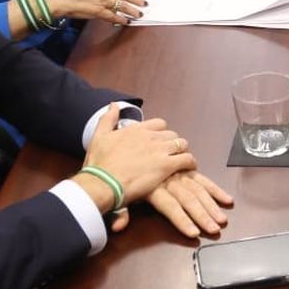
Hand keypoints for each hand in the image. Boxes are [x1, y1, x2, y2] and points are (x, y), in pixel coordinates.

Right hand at [75, 106, 196, 211]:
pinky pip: (187, 159)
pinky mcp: (166, 166)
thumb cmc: (99, 164)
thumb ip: (108, 119)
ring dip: (182, 151)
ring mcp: (160, 151)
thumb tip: (114, 105)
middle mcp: (150, 137)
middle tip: (170, 154)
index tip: (159, 142)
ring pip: (182, 144)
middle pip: (172, 134)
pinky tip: (189, 168)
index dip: (161, 133)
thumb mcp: (98, 137)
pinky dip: (190, 163)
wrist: (102, 183)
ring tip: (180, 161)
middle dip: (172, 143)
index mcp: (136, 130)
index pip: (159, 124)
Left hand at [110, 170, 233, 236]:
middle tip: (215, 229)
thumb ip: (119, 213)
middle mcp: (168, 179)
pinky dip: (213, 189)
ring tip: (222, 219)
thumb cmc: (122, 174)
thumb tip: (116, 228)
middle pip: (188, 198)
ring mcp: (178, 173)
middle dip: (203, 215)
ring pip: (198, 188)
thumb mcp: (118, 194)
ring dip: (212, 204)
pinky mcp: (183, 169)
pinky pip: (200, 178)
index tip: (193, 233)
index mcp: (152, 187)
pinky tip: (226, 199)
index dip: (181, 220)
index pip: (170, 206)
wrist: (124, 145)